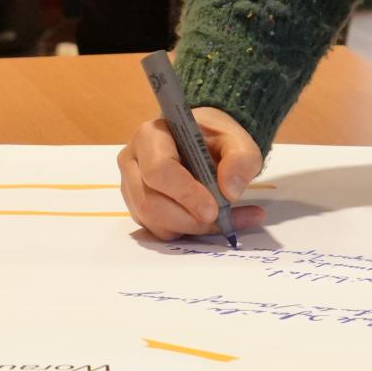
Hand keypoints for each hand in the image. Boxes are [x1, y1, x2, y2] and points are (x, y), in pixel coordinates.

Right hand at [117, 107, 268, 239]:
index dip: (185, 193)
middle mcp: (133, 161)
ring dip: (191, 229)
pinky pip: (158, 231)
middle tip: (222, 220)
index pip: (159, 169)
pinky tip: (213, 224)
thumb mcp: (237, 141)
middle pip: (151, 202)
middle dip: (189, 219)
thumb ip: (240, 159)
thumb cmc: (214, 139)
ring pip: (154, 221)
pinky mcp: (138, 208)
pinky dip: (188, 234)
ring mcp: (131, 187)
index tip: (213, 210)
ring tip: (226, 221)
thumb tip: (230, 191)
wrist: (203, 145)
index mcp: (150, 136)